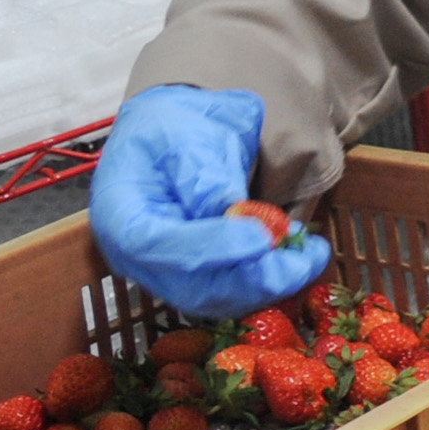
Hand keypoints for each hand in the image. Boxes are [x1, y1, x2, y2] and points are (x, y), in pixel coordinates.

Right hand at [90, 84, 330, 319]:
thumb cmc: (171, 129)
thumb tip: (232, 210)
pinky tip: (297, 257)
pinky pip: (230, 295)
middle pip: (191, 287)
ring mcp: (164, 275)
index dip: (209, 247)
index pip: (154, 244)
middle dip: (255, 277)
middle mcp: (135, 258)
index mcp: (118, 213)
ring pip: (217, 300)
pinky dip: (268, 281)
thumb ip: (203, 173)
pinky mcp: (191, 281)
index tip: (261, 237)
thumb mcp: (184, 134)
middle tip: (305, 255)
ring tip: (309, 252)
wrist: (168, 137)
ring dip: (271, 283)